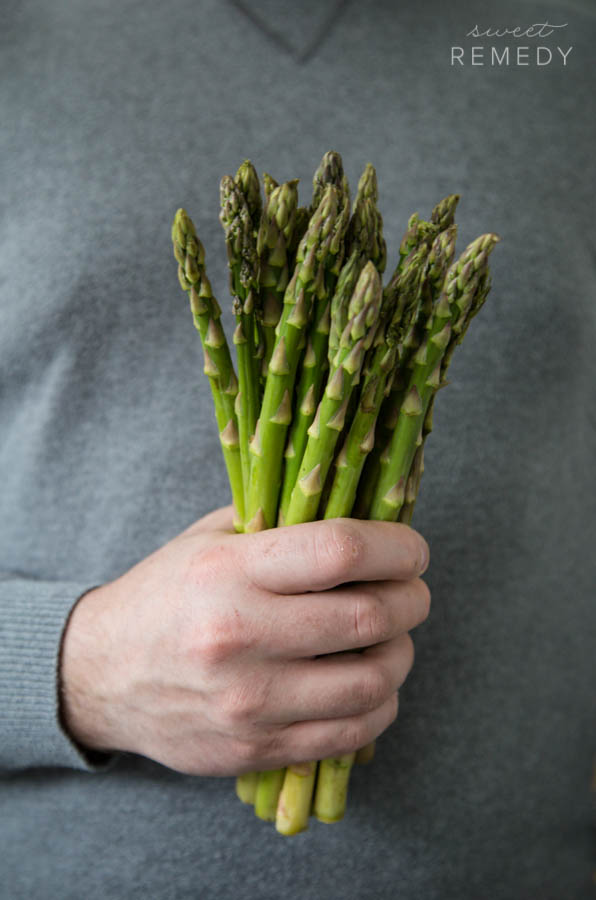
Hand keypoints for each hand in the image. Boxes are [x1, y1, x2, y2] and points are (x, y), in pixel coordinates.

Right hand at [59, 507, 429, 775]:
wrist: (102, 675)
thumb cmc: (167, 594)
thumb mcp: (209, 538)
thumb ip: (280, 521)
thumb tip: (362, 508)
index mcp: (230, 571)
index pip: (341, 551)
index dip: (398, 547)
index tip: (413, 549)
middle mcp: (240, 637)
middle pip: (368, 617)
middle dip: (412, 600)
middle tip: (412, 591)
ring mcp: (249, 701)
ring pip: (372, 681)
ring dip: (401, 654)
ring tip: (392, 638)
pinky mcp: (256, 748)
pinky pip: (350, 733)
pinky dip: (379, 704)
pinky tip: (370, 683)